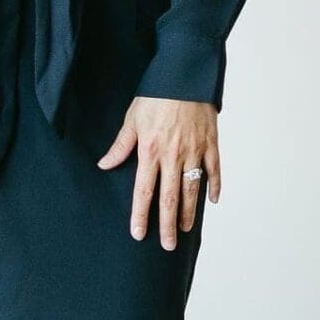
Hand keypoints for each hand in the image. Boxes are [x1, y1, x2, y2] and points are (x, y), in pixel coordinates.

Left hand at [97, 96, 218, 247]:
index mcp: (150, 151)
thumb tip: (104, 165)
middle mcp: (173, 155)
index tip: (138, 234)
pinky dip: (214, 187)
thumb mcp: (132, 119)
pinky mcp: (211, 143)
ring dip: (188, 212)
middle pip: (170, 198)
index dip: (140, 215)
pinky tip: (211, 201)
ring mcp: (194, 151)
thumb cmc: (155, 95)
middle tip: (167, 245)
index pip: (144, 191)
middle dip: (167, 225)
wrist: (184, 74)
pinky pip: (214, 170)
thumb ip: (120, 146)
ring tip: (185, 230)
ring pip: (192, 189)